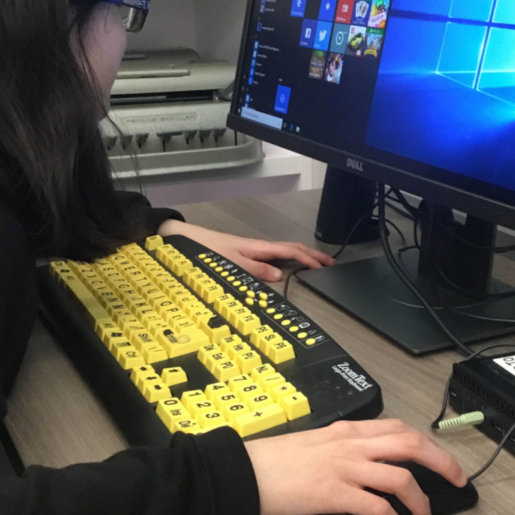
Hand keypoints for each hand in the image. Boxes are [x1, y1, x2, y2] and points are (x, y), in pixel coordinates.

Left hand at [157, 220, 333, 282]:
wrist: (185, 239)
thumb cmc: (206, 250)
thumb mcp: (231, 263)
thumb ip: (255, 270)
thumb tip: (278, 275)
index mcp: (257, 247)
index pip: (289, 251)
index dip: (308, 259)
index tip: (324, 267)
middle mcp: (257, 247)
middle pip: (290, 249)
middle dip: (311, 255)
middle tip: (329, 264)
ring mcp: (252, 250)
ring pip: (283, 252)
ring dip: (301, 257)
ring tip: (316, 264)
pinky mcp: (245, 254)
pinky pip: (273, 256)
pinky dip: (288, 259)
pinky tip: (289, 266)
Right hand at [243, 419, 469, 514]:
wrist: (244, 472)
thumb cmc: (273, 462)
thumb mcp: (314, 444)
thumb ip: (343, 449)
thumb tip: (367, 464)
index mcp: (346, 431)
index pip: (399, 428)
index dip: (429, 443)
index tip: (442, 459)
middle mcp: (350, 445)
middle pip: (412, 445)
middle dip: (443, 463)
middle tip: (458, 481)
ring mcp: (344, 468)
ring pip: (402, 478)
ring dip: (421, 501)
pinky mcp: (334, 493)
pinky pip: (377, 507)